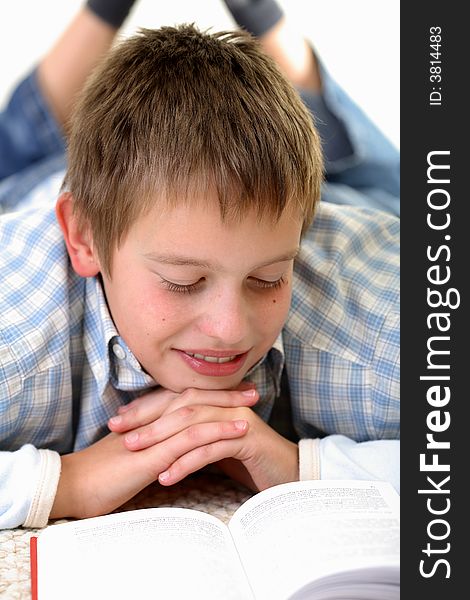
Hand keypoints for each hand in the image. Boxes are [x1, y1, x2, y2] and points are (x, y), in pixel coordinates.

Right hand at [50, 389, 249, 519]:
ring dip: (228, 407)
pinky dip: (218, 431)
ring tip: (254, 404)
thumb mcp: (129, 455)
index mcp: (147, 420)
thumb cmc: (98, 474)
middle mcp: (153, 420)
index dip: (209, 394)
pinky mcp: (154, 453)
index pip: (183, 400)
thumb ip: (149, 447)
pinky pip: (191, 438)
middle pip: (194, 398)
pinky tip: (239, 430)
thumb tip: (169, 450)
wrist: (71, 484)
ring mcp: (154, 435)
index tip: (235, 392)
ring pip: (197, 413)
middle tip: (253, 389)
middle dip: (226, 393)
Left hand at [108, 386, 298, 491]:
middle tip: (119, 431)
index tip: (119, 419)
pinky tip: (167, 476)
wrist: (289, 473)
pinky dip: (186, 462)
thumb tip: (160, 441)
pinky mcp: (247, 440)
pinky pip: (211, 449)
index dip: (146, 407)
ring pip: (193, 424)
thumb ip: (193, 437)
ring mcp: (237, 420)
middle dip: (147, 417)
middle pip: (180, 405)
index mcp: (216, 403)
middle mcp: (226, 405)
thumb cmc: (249, 460)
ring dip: (161, 438)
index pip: (176, 398)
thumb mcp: (216, 445)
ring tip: (135, 451)